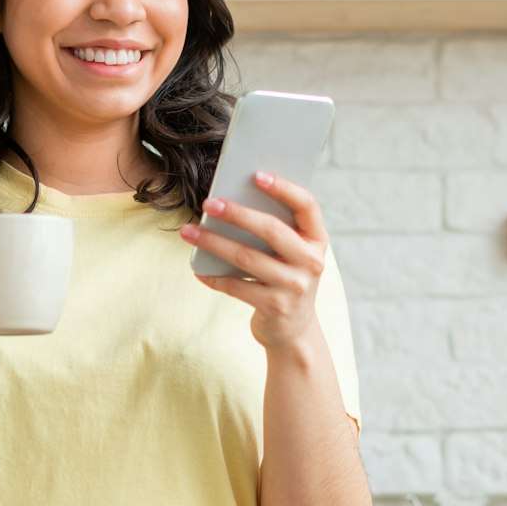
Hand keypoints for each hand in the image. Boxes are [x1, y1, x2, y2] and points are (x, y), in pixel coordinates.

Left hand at [180, 172, 327, 351]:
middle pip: (271, 230)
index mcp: (317, 240)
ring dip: (213, 242)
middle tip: (208, 203)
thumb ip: (276, 230)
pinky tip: (197, 268)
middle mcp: (311, 262)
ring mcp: (295, 286)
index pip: (307, 206)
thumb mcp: (292, 254)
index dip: (284, 188)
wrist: (294, 330)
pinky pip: (236, 286)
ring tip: (189, 231)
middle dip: (236, 213)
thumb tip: (230, 201)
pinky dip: (213, 276)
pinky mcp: (275, 306)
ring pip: (247, 257)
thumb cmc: (286, 279)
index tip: (256, 175)